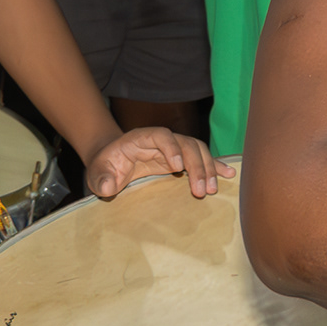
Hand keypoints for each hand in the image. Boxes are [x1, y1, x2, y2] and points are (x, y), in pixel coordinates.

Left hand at [84, 128, 234, 199]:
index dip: (171, 148)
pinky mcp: (181, 158)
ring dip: (208, 168)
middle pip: (185, 144)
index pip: (161, 135)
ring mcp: (173, 148)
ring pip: (197, 151)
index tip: (177, 168)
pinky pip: (202, 158)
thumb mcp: (97, 173)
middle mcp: (162, 139)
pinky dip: (215, 166)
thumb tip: (108, 186)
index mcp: (141, 138)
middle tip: (200, 190)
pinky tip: (229, 174)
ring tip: (212, 189)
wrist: (112, 160)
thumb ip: (101, 179)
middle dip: (196, 165)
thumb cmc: (105, 166)